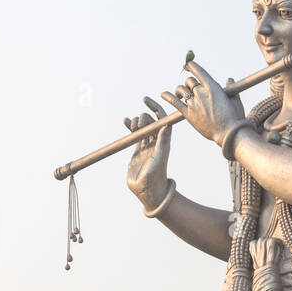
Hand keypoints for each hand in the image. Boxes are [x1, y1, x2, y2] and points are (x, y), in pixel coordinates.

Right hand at [125, 96, 171, 210]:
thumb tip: (167, 124)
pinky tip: (124, 121)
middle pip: (150, 121)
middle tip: (137, 125)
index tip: (145, 100)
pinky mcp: (138, 150)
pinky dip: (129, 126)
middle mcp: (156, 141)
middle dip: (143, 117)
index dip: (155, 107)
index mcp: (163, 140)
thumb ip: (162, 141)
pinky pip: (133, 135)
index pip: (161, 119)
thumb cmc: (156, 176)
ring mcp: (147, 145)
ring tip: (130, 125)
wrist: (148, 190)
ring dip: (135, 121)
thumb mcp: (159, 156)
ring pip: (141, 127)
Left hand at [161, 60, 244, 146]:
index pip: (197, 71)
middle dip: (190, 83)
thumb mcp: (235, 100)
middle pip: (189, 81)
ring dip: (180, 90)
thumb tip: (229, 79)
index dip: (191, 66)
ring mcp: (194, 103)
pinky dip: (168, 97)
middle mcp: (201, 93)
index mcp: (212, 87)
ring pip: (181, 90)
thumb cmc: (234, 118)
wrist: (228, 134)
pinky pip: (175, 102)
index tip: (187, 64)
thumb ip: (230, 88)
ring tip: (180, 93)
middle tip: (192, 89)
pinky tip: (163, 95)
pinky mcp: (188, 114)